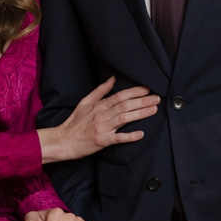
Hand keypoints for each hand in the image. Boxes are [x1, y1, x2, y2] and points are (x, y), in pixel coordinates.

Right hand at [40, 77, 160, 161]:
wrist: (64, 140)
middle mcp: (102, 115)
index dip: (134, 92)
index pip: (120, 96)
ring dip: (140, 114)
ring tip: (154, 110)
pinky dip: (129, 136)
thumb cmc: (75, 122)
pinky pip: (118, 138)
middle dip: (142, 101)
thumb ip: (100, 91)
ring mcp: (103, 128)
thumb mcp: (85, 102)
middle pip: (125, 105)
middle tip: (157, 99)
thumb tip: (113, 79)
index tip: (147, 89)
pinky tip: (140, 134)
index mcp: (99, 105)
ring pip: (125, 118)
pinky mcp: (102, 141)